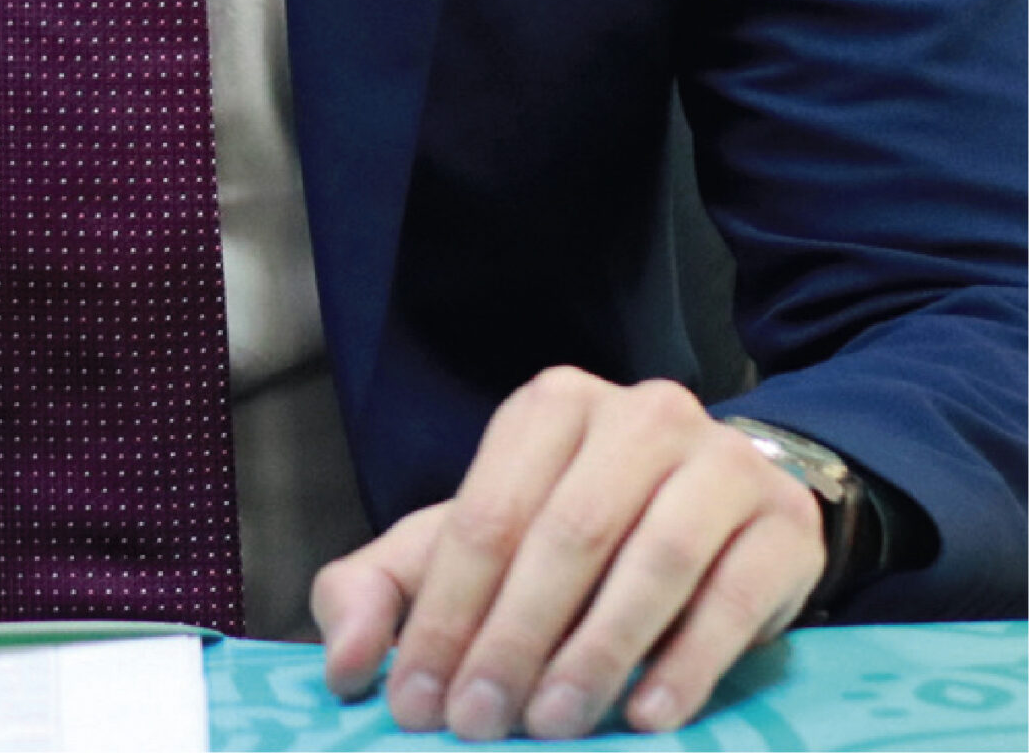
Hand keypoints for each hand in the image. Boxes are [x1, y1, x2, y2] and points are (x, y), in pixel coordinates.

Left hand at [311, 368, 824, 740]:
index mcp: (551, 407)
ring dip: (594, 656)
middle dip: (512, 640)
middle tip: (480, 725)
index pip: (487, 515)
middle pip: (565, 536)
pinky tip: (646, 717)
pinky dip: (685, 664)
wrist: (720, 516)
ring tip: (552, 726)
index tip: (418, 703)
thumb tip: (345, 663)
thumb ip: (387, 589)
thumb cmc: (577, 534)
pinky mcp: (783, 524)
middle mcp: (637, 415)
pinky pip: (732, 599)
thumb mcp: (476, 543)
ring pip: (650, 564)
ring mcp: (720, 463)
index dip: (447, 615)